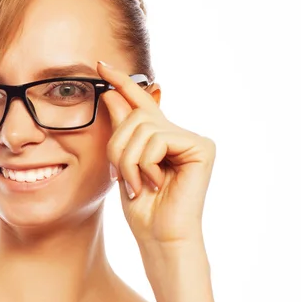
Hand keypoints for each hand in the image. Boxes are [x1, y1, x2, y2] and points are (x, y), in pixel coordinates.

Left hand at [98, 61, 214, 245]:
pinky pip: (157, 140)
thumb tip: (111, 94)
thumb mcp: (122, 163)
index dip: (120, 82)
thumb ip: (122, 130)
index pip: (139, 101)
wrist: (159, 236)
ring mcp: (191, 139)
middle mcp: (178, 133)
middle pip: (134, 116)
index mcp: (160, 136)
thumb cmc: (141, 206)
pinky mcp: (201, 147)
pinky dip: (146, 164)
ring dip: (129, 161)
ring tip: (139, 183)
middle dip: (117, 148)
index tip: (99, 65)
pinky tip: (156, 183)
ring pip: (142, 128)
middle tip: (122, 178)